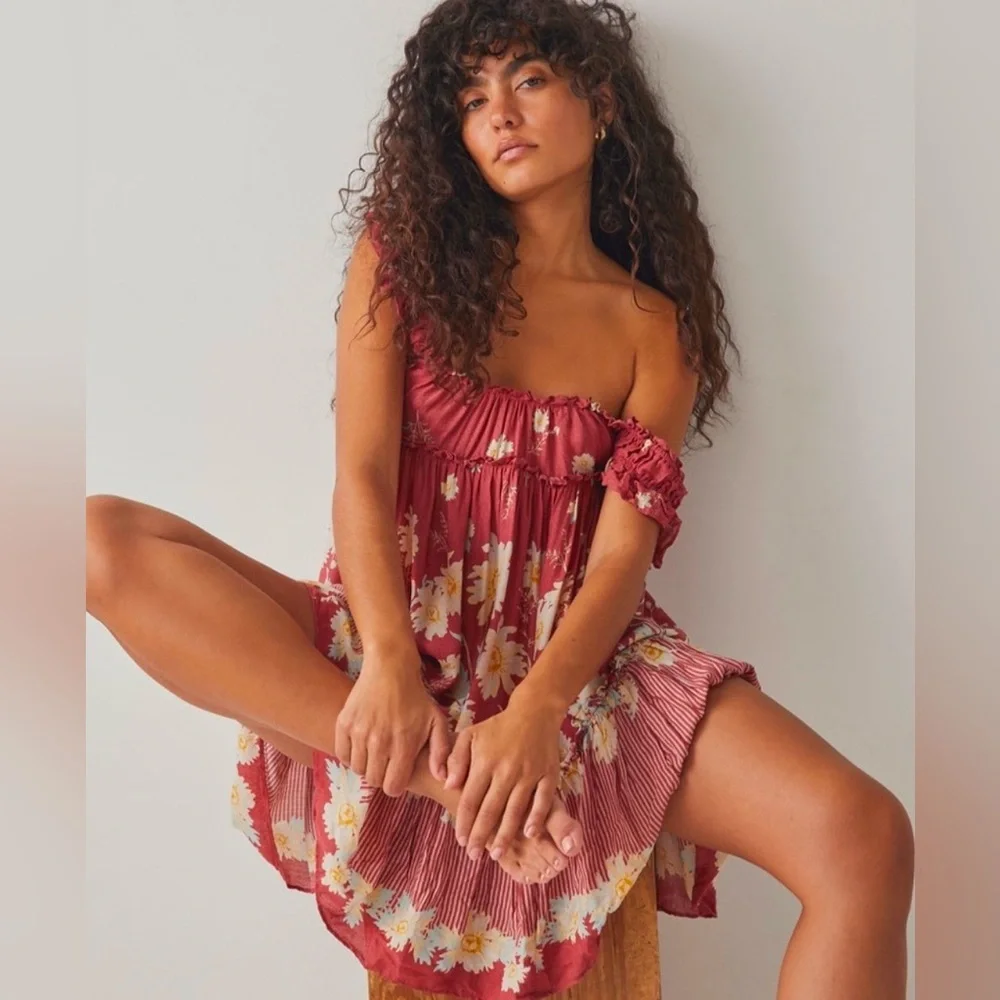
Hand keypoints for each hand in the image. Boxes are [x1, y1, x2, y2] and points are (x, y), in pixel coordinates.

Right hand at [335, 647, 451, 797]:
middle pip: (374, 780)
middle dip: (382, 776)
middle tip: (387, 762)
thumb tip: (442, 779)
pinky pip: (342, 755)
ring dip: (367, 765)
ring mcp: (359, 733)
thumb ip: (441, 752)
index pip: (393, 787)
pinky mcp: (344, 724)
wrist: (390, 668)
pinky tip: (361, 745)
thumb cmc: (416, 697)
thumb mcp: (437, 721)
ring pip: (358, 769)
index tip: (398, 773)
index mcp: (404, 744)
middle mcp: (380, 742)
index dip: (396, 784)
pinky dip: (351, 755)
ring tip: (375, 752)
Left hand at [444, 691, 564, 860]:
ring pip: (515, 809)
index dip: (464, 822)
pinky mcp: (548, 774)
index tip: (460, 840)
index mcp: (485, 762)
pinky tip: (529, 834)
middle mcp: (506, 770)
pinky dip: (536, 818)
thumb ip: (456, 759)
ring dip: (505, 834)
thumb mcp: (470, 735)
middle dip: (480, 835)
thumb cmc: (498, 727)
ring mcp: (529, 773)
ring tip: (496, 853)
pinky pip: (542, 800)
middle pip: (490, 809)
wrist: (533, 712)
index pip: (470, 799)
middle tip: (473, 856)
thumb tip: (448, 785)